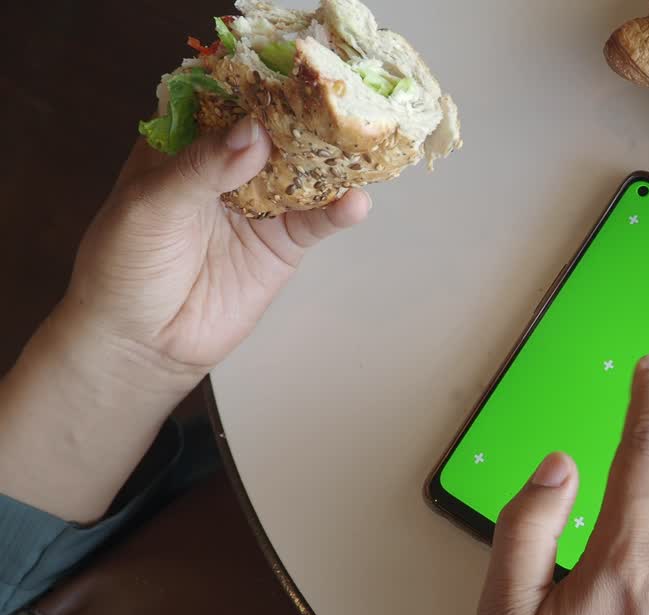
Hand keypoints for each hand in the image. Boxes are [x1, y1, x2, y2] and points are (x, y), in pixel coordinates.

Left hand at [0, 117, 368, 523]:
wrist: (141, 343)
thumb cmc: (124, 268)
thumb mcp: (151, 207)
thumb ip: (202, 168)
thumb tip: (254, 132)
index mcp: (181, 145)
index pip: (223, 100)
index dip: (254, 84)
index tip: (288, 73)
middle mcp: (225, 167)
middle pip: (274, 129)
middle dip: (305, 116)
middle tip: (338, 102)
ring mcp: (259, 203)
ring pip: (304, 169)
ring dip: (332, 158)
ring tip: (361, 144)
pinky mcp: (283, 242)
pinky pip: (318, 219)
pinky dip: (340, 209)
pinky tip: (355, 202)